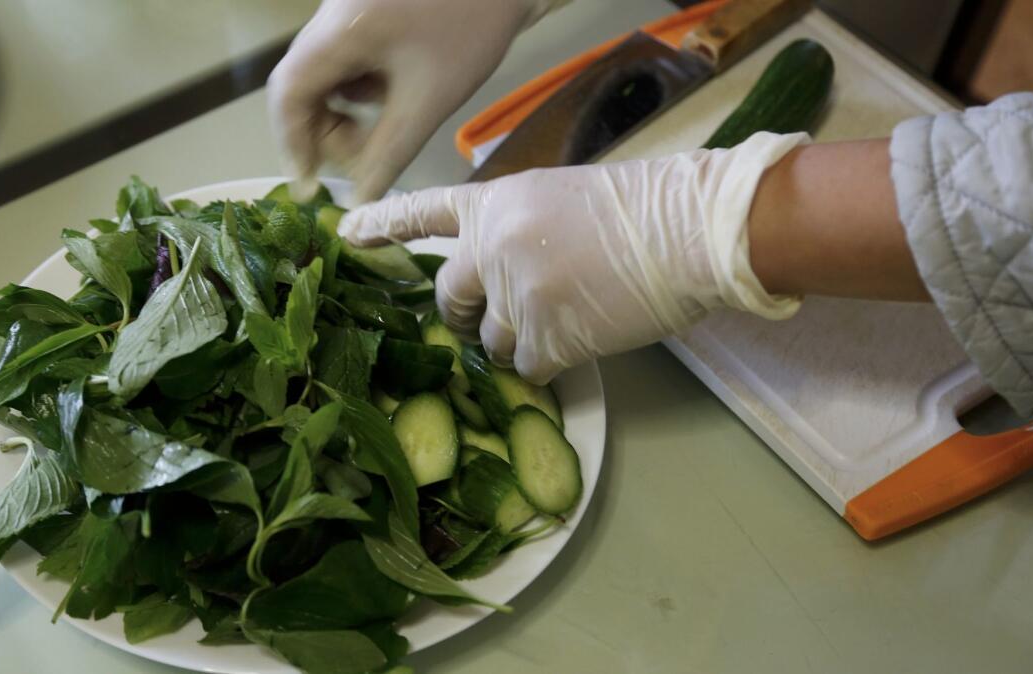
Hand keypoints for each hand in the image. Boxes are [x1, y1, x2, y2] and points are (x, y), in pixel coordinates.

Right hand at [267, 0, 565, 204]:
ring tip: (382, 134)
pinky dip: (358, 92)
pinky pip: (344, 61)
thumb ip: (388, 155)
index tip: (311, 184)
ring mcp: (344, 12)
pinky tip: (393, 100)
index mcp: (338, 31)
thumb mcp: (428, 103)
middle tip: (360, 162)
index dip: (293, 144)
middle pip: (300, 85)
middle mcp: (329, 16)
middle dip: (323, 131)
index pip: (288, 92)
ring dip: (342, 114)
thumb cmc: (472, 31)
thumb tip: (359, 202)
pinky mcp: (363, 14)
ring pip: (323, 76)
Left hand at [339, 132, 806, 383]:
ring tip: (570, 316)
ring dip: (521, 341)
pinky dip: (552, 363)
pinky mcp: (545, 340)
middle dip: (466, 313)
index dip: (382, 226)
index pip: (423, 215)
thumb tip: (505, 270)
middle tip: (503, 311)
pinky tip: (585, 336)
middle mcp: (490, 252)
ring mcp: (514, 298)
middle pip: (448, 299)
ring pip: (492, 343)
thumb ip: (516, 231)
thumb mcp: (560, 199)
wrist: (688, 231)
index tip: (344, 236)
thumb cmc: (642, 208)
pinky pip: (529, 369)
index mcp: (493, 205)